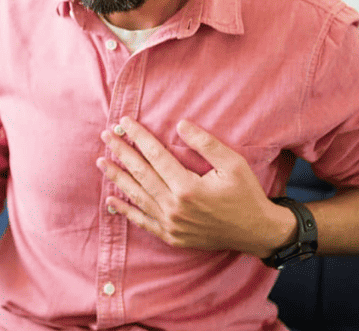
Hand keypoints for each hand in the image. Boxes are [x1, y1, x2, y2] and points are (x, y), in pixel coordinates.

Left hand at [96, 117, 294, 256]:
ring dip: (117, 177)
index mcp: (188, 188)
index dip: (138, 137)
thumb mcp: (233, 164)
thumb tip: (180, 124)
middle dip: (121, 152)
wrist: (257, 232)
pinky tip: (111, 200)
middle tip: (105, 135)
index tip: (124, 122)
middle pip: (141, 174)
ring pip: (137, 196)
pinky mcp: (171, 236)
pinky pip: (143, 221)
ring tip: (101, 161)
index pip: (155, 156)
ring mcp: (171, 225)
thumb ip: (205, 144)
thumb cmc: (246, 194)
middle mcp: (175, 208)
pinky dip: (126, 211)